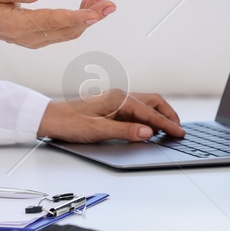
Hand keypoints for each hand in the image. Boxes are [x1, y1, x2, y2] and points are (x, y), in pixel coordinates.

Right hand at [0, 0, 115, 54]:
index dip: (74, 17)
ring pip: (70, 30)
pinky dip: (81, 17)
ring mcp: (37, 40)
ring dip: (89, 15)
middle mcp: (31, 37)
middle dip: (92, 16)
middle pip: (67, 29)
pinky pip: (66, 30)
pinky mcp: (42, 37)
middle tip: (110, 3)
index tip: (95, 13)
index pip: (51, 22)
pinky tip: (89, 3)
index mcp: (17, 26)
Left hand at [37, 89, 186, 142]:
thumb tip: (149, 133)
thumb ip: (125, 131)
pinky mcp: (111, 107)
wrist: (50, 118)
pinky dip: (148, 116)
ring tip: (168, 128)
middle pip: (153, 102)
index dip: (167, 124)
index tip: (179, 133)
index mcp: (119, 99)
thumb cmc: (70, 123)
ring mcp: (115, 100)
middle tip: (179, 129)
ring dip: (159, 115)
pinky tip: (148, 126)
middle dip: (168, 115)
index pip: (150, 112)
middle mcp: (119, 96)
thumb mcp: (99, 131)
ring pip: (146, 104)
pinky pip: (137, 109)